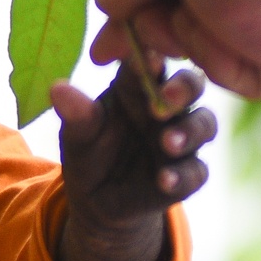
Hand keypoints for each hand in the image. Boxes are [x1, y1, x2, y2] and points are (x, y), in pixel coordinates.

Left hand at [50, 63, 215, 260]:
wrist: (96, 202)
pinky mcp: (187, 173)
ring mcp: (182, 139)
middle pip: (191, 85)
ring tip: (167, 143)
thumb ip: (77, 114)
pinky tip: (163, 180)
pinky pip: (195, 172)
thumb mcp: (77, 134)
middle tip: (167, 98)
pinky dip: (181, 176)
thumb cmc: (89, 152)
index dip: (152, 58)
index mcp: (137, 85)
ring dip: (189, 132)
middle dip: (184, 89)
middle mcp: (167, 106)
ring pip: (203, 124)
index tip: (148, 58)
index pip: (151, 61)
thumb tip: (57, 89)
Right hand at [90, 0, 260, 99]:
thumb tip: (107, 4)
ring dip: (175, 35)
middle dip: (145, 37)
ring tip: (182, 5)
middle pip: (188, 26)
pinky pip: (246, 79)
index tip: (105, 41)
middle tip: (108, 51)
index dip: (134, 14)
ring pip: (207, 51)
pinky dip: (216, 57)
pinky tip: (221, 22)